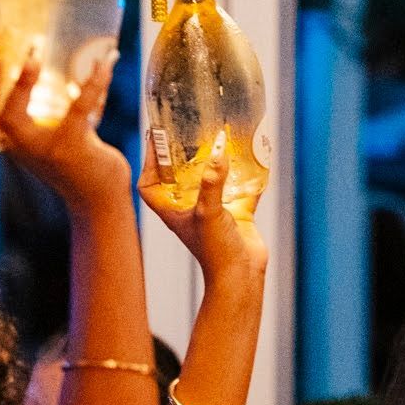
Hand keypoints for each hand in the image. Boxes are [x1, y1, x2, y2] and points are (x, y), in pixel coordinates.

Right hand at [0, 41, 130, 212]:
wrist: (98, 197)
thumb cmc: (72, 156)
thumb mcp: (46, 134)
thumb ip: (36, 109)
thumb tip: (35, 57)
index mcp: (7, 141)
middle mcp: (18, 148)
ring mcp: (42, 151)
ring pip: (13, 121)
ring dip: (19, 85)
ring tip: (32, 56)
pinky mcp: (72, 149)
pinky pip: (78, 110)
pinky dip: (93, 83)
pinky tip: (105, 63)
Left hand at [138, 131, 267, 285]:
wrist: (242, 277)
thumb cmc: (215, 251)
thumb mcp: (208, 212)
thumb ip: (212, 180)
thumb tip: (219, 146)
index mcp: (173, 210)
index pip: (150, 184)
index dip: (149, 161)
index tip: (155, 138)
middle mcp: (191, 208)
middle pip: (180, 176)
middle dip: (182, 154)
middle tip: (187, 127)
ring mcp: (214, 210)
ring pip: (212, 179)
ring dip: (215, 161)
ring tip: (219, 136)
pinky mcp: (236, 212)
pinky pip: (241, 186)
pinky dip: (247, 173)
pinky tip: (255, 154)